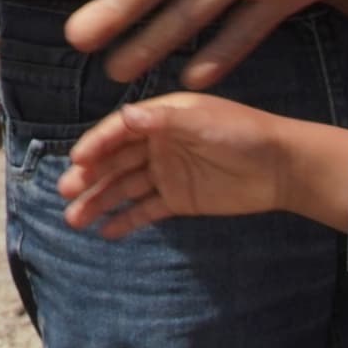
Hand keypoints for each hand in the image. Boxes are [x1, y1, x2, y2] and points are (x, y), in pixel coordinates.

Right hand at [58, 91, 309, 236]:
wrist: (282, 166)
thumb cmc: (245, 132)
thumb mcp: (203, 120)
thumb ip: (163, 120)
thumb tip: (124, 116)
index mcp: (161, 118)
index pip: (118, 131)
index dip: (96, 144)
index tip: (76, 160)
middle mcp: (158, 144)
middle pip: (114, 161)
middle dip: (88, 176)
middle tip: (64, 193)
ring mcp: (167, 172)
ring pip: (124, 188)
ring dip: (99, 201)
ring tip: (75, 220)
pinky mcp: (179, 199)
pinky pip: (145, 210)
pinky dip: (125, 220)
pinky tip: (105, 231)